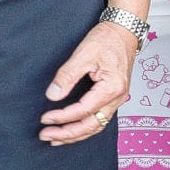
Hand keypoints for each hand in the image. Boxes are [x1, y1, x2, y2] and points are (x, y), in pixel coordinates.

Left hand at [39, 21, 137, 144]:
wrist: (124, 30)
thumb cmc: (107, 39)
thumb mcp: (84, 54)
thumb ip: (67, 76)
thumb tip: (53, 95)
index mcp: (111, 88)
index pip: (83, 110)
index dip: (62, 117)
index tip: (45, 118)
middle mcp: (117, 98)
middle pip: (91, 125)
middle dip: (67, 133)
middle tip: (45, 135)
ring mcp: (117, 99)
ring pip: (96, 126)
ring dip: (76, 134)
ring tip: (56, 139)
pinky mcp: (114, 97)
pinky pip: (100, 119)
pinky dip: (85, 127)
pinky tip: (73, 129)